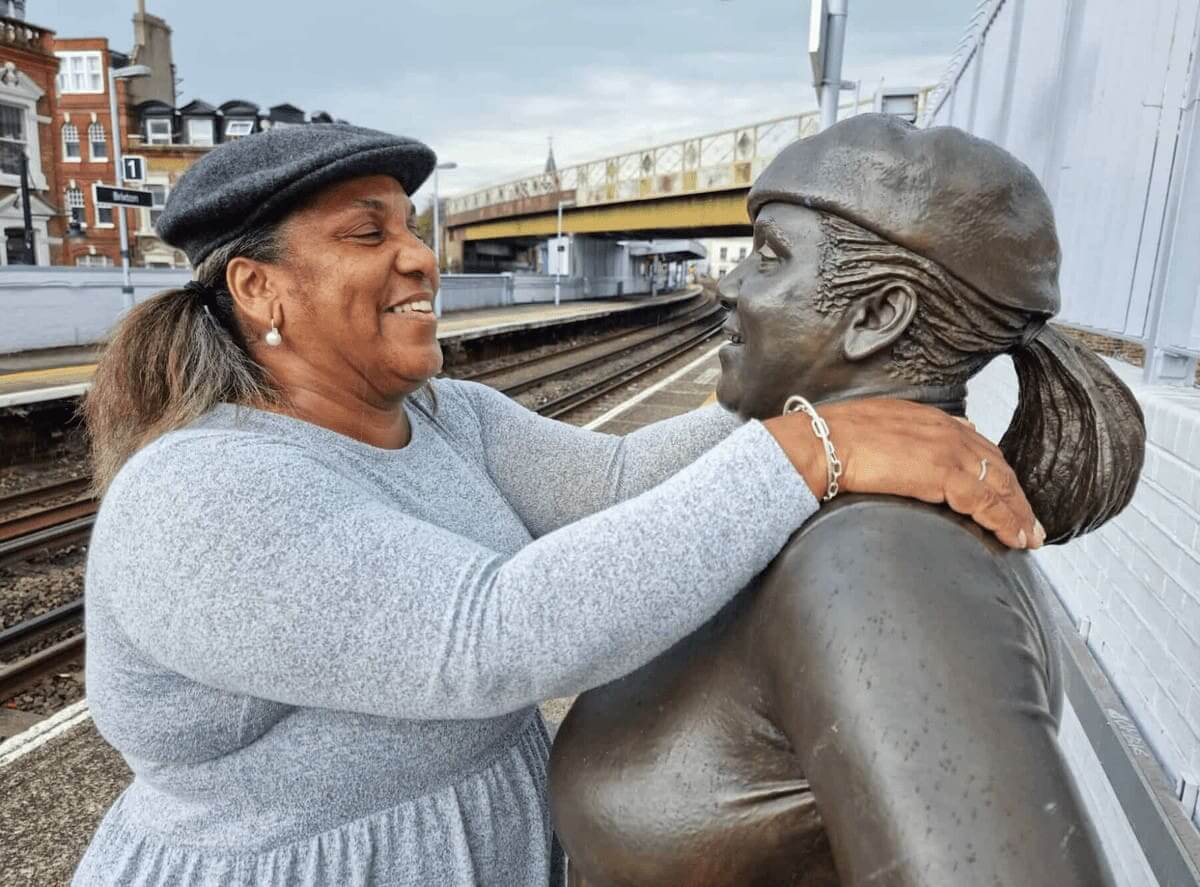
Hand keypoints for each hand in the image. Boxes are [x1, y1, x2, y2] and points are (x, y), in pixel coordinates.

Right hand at [763, 399, 1043, 549]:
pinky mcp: (946, 474)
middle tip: (1028, 521)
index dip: (994, 471)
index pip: (975, 446)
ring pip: (1000, 484)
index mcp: (927, 419)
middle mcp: (945, 429)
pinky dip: (1008, 521)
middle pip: (996, 464)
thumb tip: (899, 460)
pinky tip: (1016, 537)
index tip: (1003, 491)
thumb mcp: (872, 432)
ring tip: (1029, 537)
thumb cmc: (830, 441)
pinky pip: (988, 502)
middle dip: (1015, 495)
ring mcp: (948, 450)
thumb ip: (896, 443)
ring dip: (1018, 513)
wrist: (819, 443)